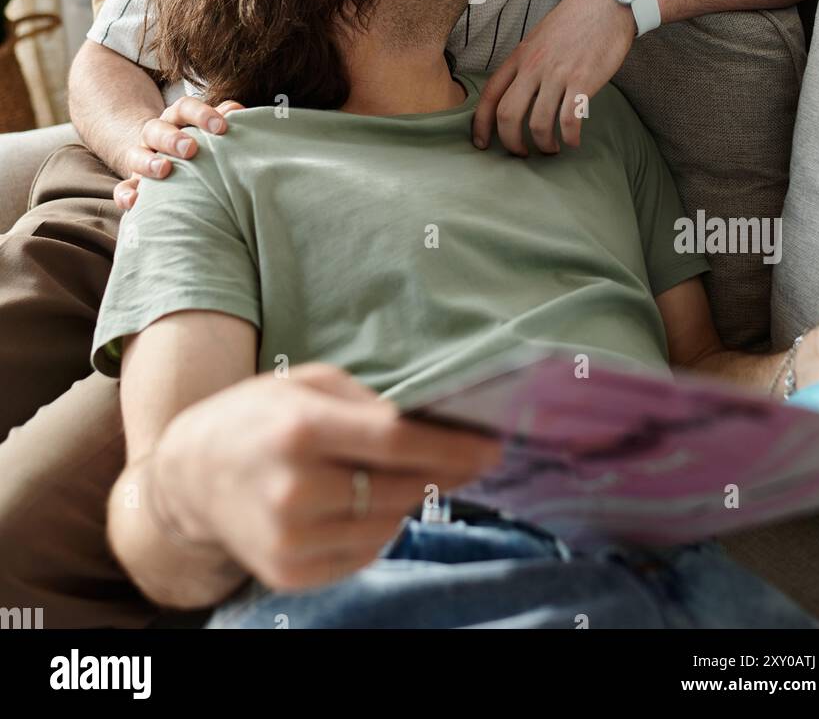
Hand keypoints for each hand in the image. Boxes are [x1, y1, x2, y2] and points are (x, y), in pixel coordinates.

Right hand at [113, 97, 244, 209]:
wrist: (170, 163)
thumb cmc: (200, 146)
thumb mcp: (209, 130)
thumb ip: (222, 119)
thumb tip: (237, 110)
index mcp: (177, 119)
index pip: (185, 108)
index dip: (201, 114)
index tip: (221, 127)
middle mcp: (156, 135)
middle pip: (156, 129)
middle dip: (172, 138)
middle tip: (191, 149)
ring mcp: (141, 158)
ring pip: (136, 155)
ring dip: (148, 162)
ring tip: (164, 170)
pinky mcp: (133, 183)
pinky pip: (122, 188)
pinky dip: (125, 194)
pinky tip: (134, 201)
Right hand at [154, 362, 502, 592]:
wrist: (188, 478)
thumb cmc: (255, 417)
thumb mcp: (305, 383)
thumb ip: (366, 401)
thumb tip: (430, 422)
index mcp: (300, 429)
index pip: (395, 442)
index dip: (450, 448)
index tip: (491, 447)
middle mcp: (296, 489)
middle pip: (400, 487)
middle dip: (442, 474)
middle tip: (469, 460)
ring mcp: (292, 539)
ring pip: (389, 524)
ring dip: (408, 500)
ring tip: (406, 476)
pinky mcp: (291, 573)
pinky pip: (364, 552)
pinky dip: (377, 528)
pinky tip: (362, 503)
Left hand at [472, 0, 635, 155]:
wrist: (608, 3)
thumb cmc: (576, 19)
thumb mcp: (539, 36)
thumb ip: (527, 62)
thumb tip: (520, 89)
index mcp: (520, 56)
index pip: (490, 94)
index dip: (480, 124)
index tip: (481, 144)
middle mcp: (533, 67)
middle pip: (507, 115)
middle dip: (510, 143)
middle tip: (521, 154)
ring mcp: (558, 74)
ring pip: (538, 123)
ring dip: (544, 144)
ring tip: (551, 149)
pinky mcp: (583, 81)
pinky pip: (570, 120)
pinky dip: (570, 137)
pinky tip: (574, 141)